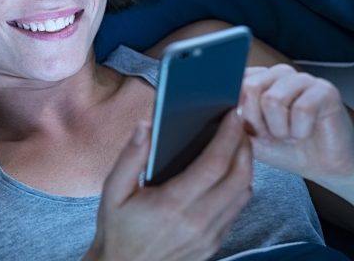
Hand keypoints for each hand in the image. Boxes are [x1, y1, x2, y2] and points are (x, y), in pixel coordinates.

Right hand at [86, 111, 252, 260]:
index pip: (214, 164)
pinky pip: (237, 209)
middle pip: (239, 176)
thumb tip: (147, 126)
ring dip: (246, 165)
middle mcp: (197, 221)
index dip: (228, 136)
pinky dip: (239, 186)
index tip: (231, 114)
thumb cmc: (117, 228)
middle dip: (244, 145)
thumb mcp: (112, 190)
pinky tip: (228, 173)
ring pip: (244, 193)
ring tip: (237, 144)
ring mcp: (209, 235)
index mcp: (172, 204)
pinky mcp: (214, 243)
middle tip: (239, 124)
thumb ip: (130, 156)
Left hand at [238, 64, 353, 186]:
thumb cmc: (281, 148)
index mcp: (255, 79)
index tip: (247, 129)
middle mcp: (276, 74)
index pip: (232, 82)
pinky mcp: (324, 90)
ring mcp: (301, 79)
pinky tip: (304, 132)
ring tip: (288, 134)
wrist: (318, 166)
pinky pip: (301, 109)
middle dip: (257, 122)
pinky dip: (299, 130)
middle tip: (271, 134)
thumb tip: (216, 107)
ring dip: (279, 128)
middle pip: (249, 88)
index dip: (236, 112)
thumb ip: (229, 119)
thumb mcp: (245, 136)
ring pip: (272, 99)